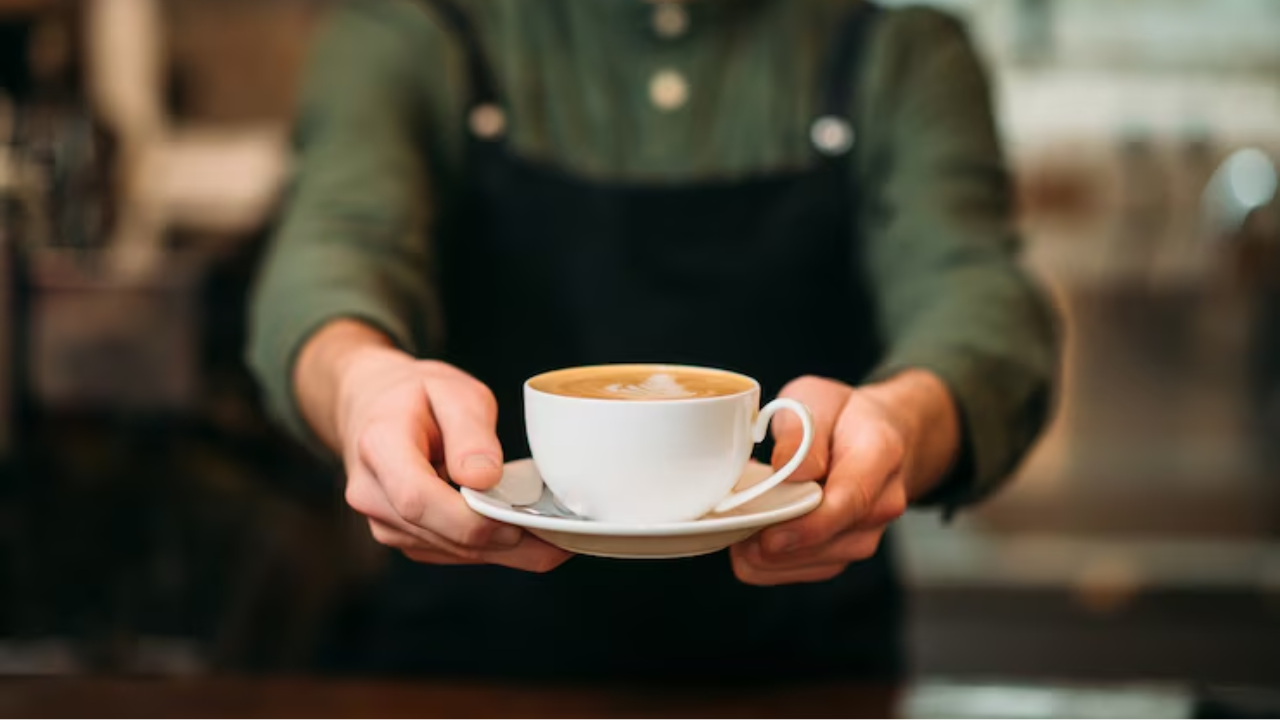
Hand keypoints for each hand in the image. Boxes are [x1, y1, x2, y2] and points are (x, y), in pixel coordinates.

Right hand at [300, 321, 570, 572]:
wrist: (373, 406)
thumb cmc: (415, 394)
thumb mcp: (450, 390)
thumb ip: (469, 431)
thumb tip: (484, 478)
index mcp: (379, 447)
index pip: (419, 500)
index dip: (472, 519)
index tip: (521, 518)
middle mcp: (373, 494)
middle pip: (442, 535)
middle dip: (505, 541)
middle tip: (564, 536)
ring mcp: (384, 522)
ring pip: (452, 551)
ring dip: (505, 551)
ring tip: (556, 537)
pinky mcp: (404, 537)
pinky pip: (452, 552)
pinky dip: (491, 548)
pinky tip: (527, 536)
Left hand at [730, 371, 959, 585]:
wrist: (877, 435)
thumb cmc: (842, 416)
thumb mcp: (815, 398)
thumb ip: (801, 431)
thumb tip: (786, 471)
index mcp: (880, 453)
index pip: (851, 499)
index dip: (809, 525)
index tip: (769, 537)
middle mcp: (883, 502)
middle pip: (831, 541)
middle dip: (777, 543)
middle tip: (732, 526)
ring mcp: (867, 533)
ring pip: (814, 564)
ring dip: (770, 556)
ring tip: (736, 528)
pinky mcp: (844, 551)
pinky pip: (805, 571)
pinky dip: (771, 563)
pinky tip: (747, 540)